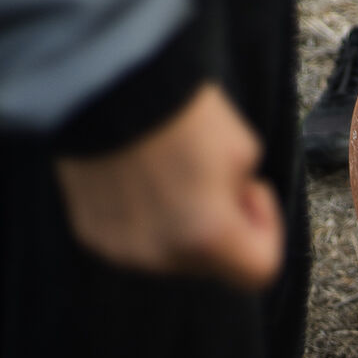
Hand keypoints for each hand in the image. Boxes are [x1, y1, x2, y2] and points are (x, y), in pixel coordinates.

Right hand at [54, 83, 284, 291]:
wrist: (107, 88)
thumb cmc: (180, 114)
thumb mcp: (243, 149)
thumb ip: (243, 193)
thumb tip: (231, 206)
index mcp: (207, 238)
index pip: (258, 270)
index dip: (267, 228)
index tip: (252, 191)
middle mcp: (161, 255)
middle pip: (211, 262)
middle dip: (221, 224)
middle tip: (212, 175)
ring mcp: (121, 249)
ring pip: (171, 252)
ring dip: (182, 223)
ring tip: (171, 172)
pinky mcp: (91, 234)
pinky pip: (134, 240)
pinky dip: (145, 217)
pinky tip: (140, 176)